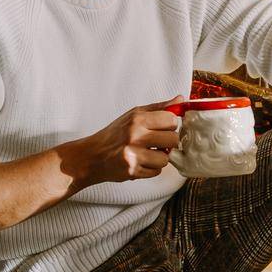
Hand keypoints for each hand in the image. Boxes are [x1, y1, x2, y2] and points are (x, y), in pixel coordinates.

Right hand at [69, 95, 183, 187]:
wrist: (91, 156)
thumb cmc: (114, 134)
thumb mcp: (134, 115)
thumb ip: (159, 108)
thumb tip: (180, 100)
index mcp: (137, 119)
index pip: (171, 120)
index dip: (171, 125)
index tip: (164, 127)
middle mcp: (135, 136)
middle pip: (172, 139)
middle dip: (168, 142)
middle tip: (157, 142)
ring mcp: (133, 155)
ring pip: (166, 158)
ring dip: (160, 158)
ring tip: (148, 153)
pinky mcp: (132, 172)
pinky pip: (156, 172)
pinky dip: (151, 168)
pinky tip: (141, 162)